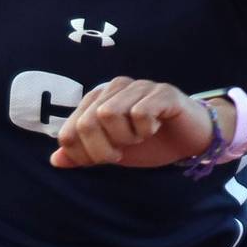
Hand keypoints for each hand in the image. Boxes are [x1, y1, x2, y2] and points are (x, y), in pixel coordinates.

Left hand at [50, 79, 234, 169]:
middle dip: (102, 150)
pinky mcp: (163, 92)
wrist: (192, 140)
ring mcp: (139, 87)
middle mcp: (114, 87)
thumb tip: (55, 160)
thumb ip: (84, 155)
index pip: (68, 131)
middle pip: (85, 123)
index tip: (105, 159)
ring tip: (139, 137)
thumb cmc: (151, 144)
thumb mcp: (113, 153)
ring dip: (125, 137)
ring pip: (108, 114)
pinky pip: (139, 112)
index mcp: (97, 100)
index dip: (82, 154)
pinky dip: (145, 130)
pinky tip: (155, 128)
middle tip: (122, 152)